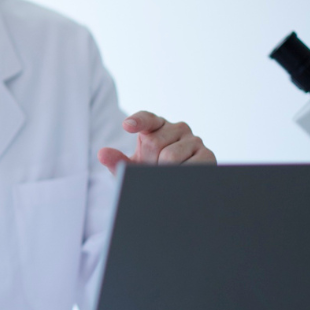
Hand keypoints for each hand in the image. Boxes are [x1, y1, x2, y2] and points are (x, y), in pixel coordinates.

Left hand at [97, 110, 215, 174]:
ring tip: (168, 175)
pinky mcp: (207, 154)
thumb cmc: (153, 174)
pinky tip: (182, 176)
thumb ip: (117, 162)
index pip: (147, 119)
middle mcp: (177, 128)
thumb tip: (102, 154)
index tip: (127, 126)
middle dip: (149, 162)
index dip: (138, 121)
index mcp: (157, 127)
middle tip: (154, 171)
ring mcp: (194, 140)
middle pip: (154, 143)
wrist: (179, 191)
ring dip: (164, 171)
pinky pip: (190, 165)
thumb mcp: (134, 169)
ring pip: (170, 155)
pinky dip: (181, 174)